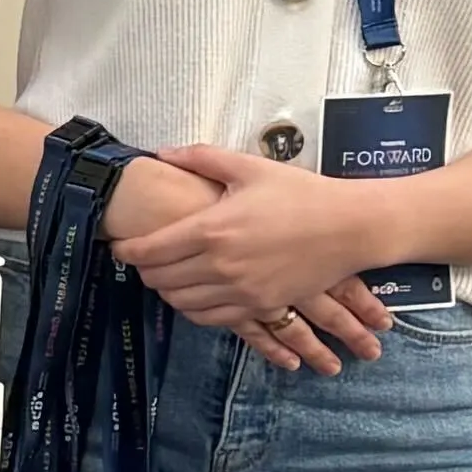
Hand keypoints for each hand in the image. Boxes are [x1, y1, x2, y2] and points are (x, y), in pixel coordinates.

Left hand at [114, 143, 393, 362]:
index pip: (148, 250)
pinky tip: (193, 295)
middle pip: (159, 279)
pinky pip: (211, 318)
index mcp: (212, 229)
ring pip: (181, 302)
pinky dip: (193, 309)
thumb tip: (163, 152)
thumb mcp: (251, 167)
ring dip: (166, 290)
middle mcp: (220, 265)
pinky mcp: (260, 306)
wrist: (352, 228)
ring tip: (165, 275)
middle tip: (141, 258)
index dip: (126, 250)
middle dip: (143, 269)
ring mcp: (240, 291)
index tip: (118, 245)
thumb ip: (202, 158)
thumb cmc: (303, 193)